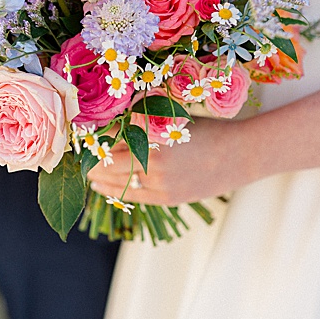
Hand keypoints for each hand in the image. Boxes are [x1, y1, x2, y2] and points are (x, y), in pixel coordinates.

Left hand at [88, 118, 258, 205]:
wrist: (242, 155)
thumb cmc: (208, 130)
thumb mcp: (172, 119)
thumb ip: (142, 122)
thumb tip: (110, 122)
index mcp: (153, 137)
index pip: (109, 138)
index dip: (93, 138)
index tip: (81, 135)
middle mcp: (154, 162)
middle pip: (107, 163)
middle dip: (91, 158)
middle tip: (78, 153)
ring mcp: (160, 184)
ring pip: (116, 182)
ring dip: (97, 176)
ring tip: (86, 171)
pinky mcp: (168, 199)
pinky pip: (132, 196)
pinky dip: (113, 190)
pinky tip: (101, 186)